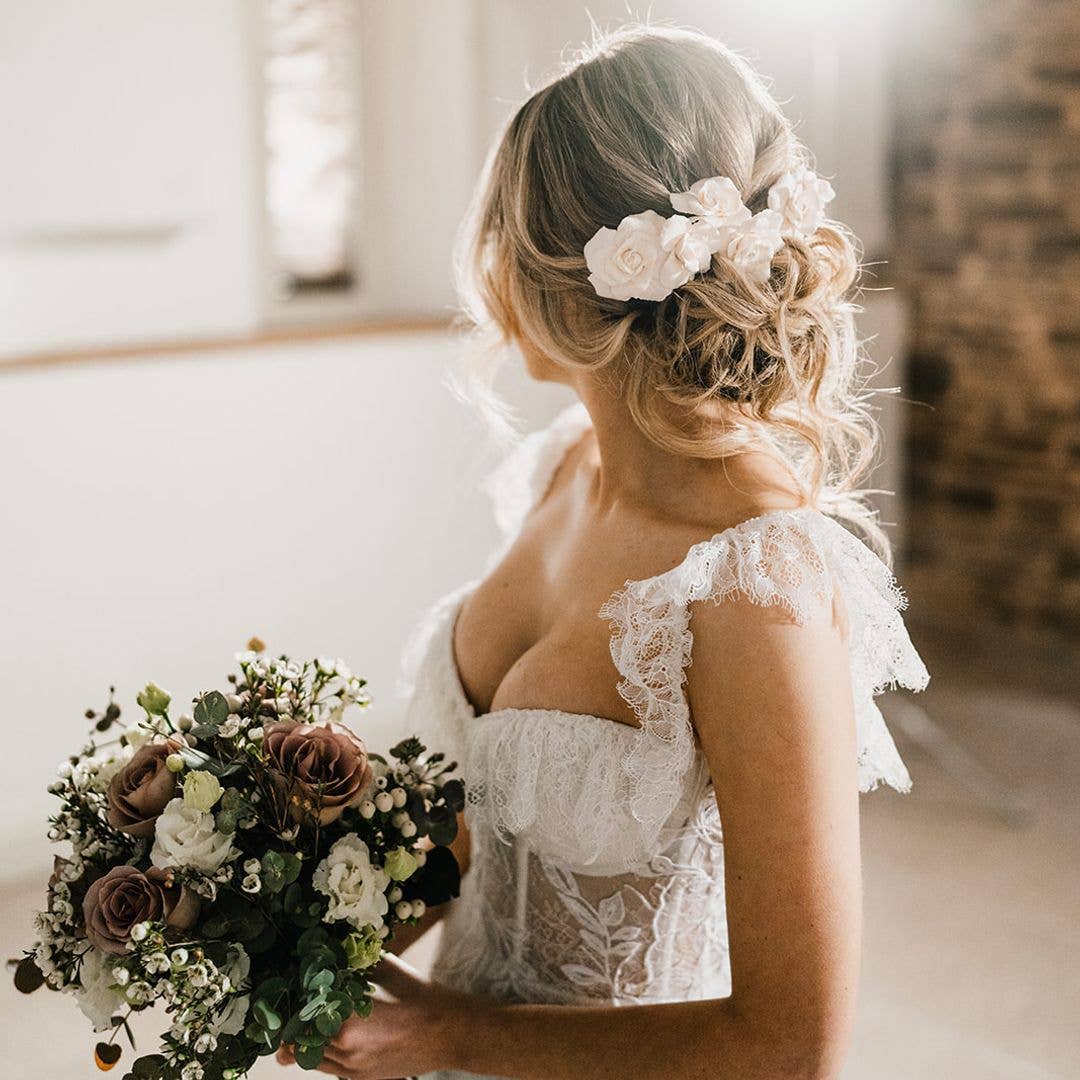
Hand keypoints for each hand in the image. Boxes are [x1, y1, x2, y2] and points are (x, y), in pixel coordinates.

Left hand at [275, 954, 461, 1079]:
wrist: (447, 1032)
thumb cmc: (417, 996)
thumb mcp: (383, 969)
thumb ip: (352, 963)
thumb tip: (328, 951)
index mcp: (348, 1019)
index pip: (302, 1012)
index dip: (291, 1000)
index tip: (285, 988)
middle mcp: (344, 1048)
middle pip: (300, 1038)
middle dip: (292, 1022)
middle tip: (284, 1006)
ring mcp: (351, 1068)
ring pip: (309, 1057)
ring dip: (301, 1041)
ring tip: (296, 1024)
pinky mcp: (359, 1079)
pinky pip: (327, 1067)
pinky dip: (318, 1052)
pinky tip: (321, 1038)